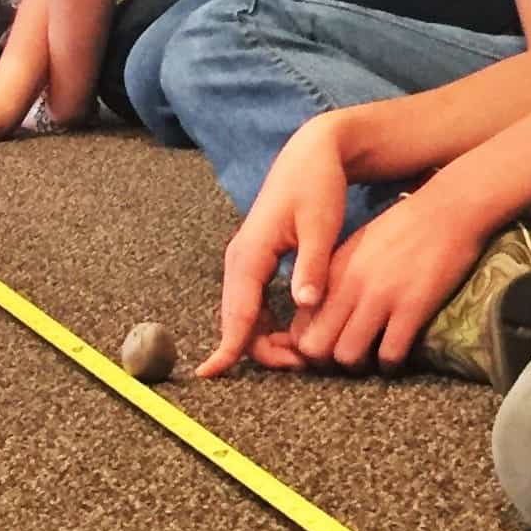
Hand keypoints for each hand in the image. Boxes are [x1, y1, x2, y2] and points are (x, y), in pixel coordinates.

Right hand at [194, 117, 350, 377]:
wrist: (311, 155)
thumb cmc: (317, 186)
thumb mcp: (321, 225)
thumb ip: (312, 266)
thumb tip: (305, 304)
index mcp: (251, 254)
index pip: (237, 312)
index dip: (226, 347)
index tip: (210, 374)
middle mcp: (240, 260)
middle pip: (238, 320)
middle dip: (261, 350)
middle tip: (303, 363)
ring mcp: (245, 261)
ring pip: (245, 314)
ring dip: (265, 339)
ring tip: (303, 354)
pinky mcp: (256, 261)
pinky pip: (253, 302)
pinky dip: (268, 323)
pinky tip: (293, 333)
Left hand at [284, 189, 487, 371]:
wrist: (447, 209)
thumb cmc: (403, 226)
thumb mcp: (357, 246)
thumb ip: (336, 278)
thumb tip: (321, 310)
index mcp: (333, 271)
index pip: (300, 325)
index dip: (307, 347)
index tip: (325, 350)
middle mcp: (349, 285)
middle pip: (315, 347)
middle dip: (327, 363)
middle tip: (346, 360)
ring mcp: (380, 297)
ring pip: (348, 356)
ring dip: (359, 366)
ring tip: (372, 358)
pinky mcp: (412, 307)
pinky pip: (390, 354)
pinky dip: (391, 364)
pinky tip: (397, 356)